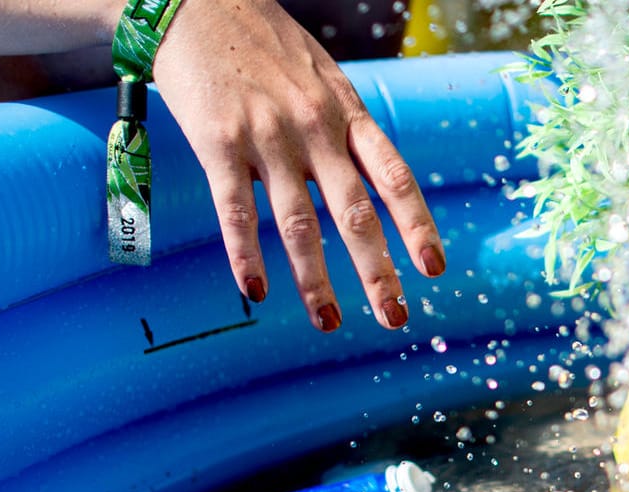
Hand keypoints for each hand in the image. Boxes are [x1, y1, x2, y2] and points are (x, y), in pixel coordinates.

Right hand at [152, 0, 443, 331]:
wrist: (195, 2)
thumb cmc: (265, 44)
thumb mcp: (323, 78)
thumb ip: (347, 128)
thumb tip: (374, 181)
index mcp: (348, 113)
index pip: (395, 178)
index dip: (417, 226)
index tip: (434, 270)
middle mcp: (315, 129)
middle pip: (354, 213)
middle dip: (377, 271)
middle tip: (395, 317)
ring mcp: (267, 137)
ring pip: (298, 224)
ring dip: (315, 280)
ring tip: (328, 322)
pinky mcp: (218, 143)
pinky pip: (236, 211)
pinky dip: (247, 256)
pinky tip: (256, 292)